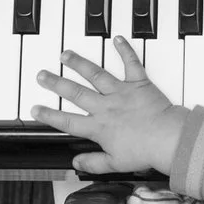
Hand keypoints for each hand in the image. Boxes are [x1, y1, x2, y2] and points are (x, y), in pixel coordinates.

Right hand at [31, 39, 183, 175]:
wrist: (168, 139)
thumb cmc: (145, 152)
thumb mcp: (115, 164)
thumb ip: (93, 163)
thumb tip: (76, 162)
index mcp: (99, 127)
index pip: (68, 121)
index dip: (50, 115)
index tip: (36, 108)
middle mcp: (106, 106)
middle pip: (75, 93)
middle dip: (56, 83)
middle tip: (42, 75)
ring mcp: (121, 92)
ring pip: (95, 74)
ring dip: (79, 63)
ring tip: (65, 54)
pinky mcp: (138, 83)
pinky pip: (131, 63)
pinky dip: (124, 50)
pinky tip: (117, 39)